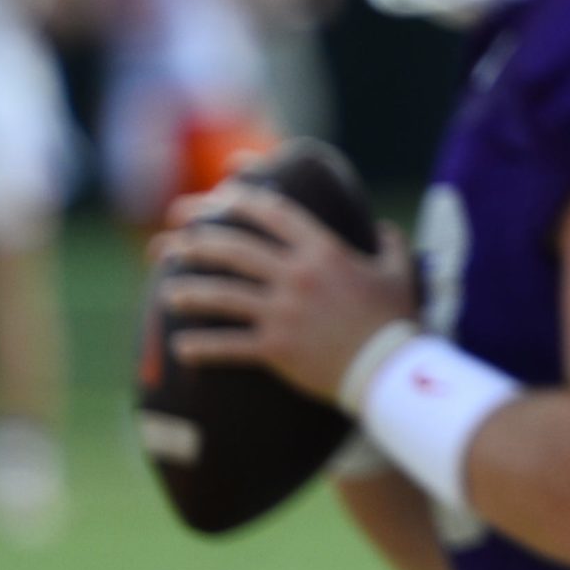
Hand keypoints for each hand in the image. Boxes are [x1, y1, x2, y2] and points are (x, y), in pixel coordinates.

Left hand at [153, 185, 418, 404]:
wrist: (392, 371)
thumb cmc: (398, 321)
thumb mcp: (400, 273)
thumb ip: (390, 244)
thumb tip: (382, 227)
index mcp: (325, 252)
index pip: (274, 214)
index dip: (241, 201)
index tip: (219, 198)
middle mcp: (298, 276)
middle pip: (236, 249)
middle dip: (199, 241)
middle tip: (176, 242)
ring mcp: (284, 312)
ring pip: (223, 294)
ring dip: (190, 290)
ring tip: (169, 291)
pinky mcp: (276, 348)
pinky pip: (228, 345)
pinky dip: (201, 347)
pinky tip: (181, 347)